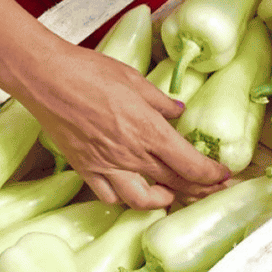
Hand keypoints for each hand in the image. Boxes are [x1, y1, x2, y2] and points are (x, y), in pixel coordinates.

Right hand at [13, 43, 231, 208]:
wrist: (46, 77)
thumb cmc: (89, 72)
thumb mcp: (134, 79)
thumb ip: (160, 101)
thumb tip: (178, 111)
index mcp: (149, 131)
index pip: (192, 165)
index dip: (213, 175)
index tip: (224, 175)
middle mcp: (131, 155)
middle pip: (175, 184)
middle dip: (199, 190)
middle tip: (212, 190)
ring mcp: (107, 165)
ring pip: (143, 200)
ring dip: (163, 200)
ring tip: (171, 195)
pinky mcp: (85, 168)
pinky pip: (108, 196)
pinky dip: (123, 199)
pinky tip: (130, 191)